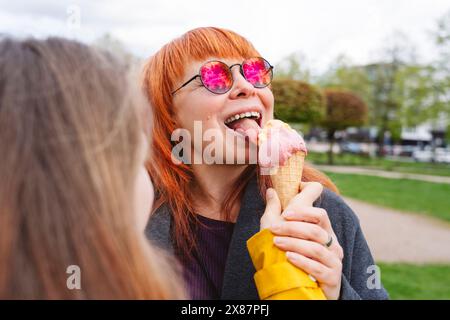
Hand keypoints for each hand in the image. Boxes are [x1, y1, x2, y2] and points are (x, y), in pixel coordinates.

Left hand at [263, 182, 343, 299]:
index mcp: (322, 231)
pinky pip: (319, 268)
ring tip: (276, 244)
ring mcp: (333, 261)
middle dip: (293, 228)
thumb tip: (270, 190)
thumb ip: (275, 211)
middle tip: (274, 230)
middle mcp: (331, 244)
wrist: (296, 288)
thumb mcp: (278, 232)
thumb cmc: (286, 256)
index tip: (285, 212)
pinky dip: (303, 262)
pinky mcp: (332, 278)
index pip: (320, 215)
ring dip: (294, 244)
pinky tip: (289, 258)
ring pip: (316, 248)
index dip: (304, 211)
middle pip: (316, 230)